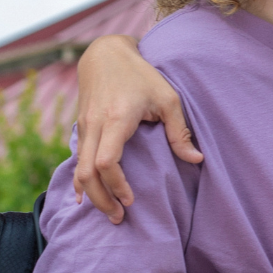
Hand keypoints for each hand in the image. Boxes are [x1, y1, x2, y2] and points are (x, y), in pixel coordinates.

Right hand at [73, 35, 203, 223]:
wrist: (104, 53)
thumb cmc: (140, 75)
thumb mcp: (167, 97)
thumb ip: (179, 131)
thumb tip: (196, 160)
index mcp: (116, 118)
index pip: (106, 162)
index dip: (116, 185)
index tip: (131, 200)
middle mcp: (94, 125)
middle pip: (87, 173)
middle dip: (101, 199)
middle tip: (119, 218)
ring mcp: (84, 127)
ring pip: (78, 169)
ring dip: (91, 194)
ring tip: (109, 211)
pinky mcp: (81, 128)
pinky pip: (76, 160)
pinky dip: (80, 181)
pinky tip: (84, 197)